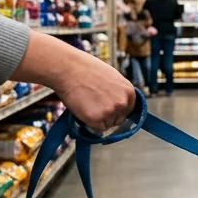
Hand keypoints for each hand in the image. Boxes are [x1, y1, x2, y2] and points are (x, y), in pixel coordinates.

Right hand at [11, 33, 136, 133]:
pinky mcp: (96, 119)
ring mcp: (110, 112)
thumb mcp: (112, 77)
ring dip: (98, 119)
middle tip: (94, 105)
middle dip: (108, 116)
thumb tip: (117, 103)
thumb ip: (118, 91)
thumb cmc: (87, 70)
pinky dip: (90, 123)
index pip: (128, 109)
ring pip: (107, 124)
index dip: (117, 110)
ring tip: (87, 103)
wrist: (68, 68)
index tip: (107, 107)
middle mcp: (123, 103)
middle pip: (119, 119)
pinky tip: (83, 109)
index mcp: (129, 91)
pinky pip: (97, 128)